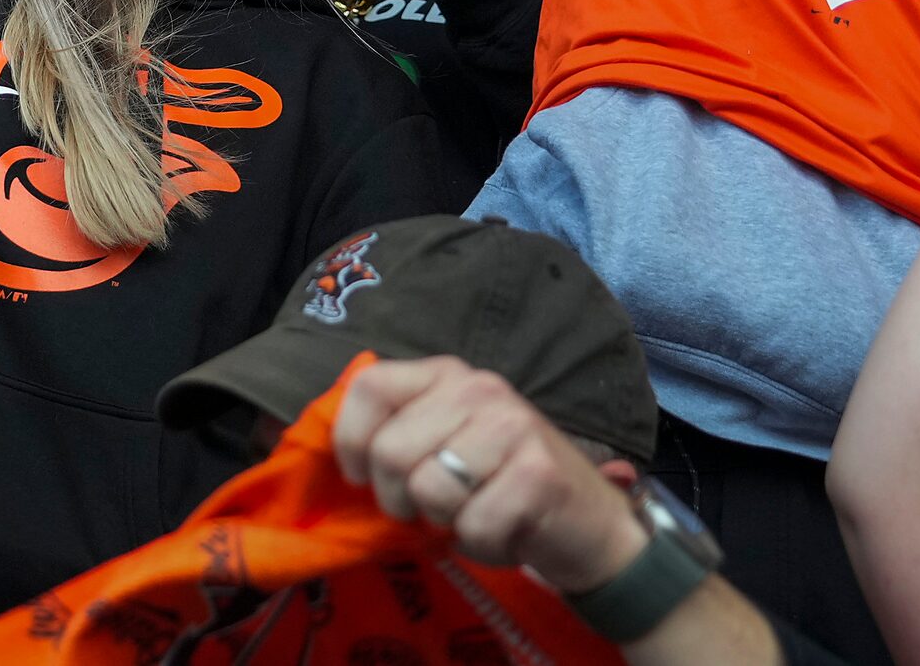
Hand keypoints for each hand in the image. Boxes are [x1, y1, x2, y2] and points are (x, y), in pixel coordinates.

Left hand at [335, 355, 646, 595]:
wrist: (590, 523)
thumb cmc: (503, 486)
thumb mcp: (446, 443)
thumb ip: (397, 434)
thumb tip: (329, 457)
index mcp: (448, 375)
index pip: (369, 387)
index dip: (350, 441)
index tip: (362, 477)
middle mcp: (480, 388)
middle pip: (389, 450)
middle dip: (400, 499)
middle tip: (436, 507)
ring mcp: (512, 427)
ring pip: (427, 491)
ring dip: (445, 523)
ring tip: (477, 511)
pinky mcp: (536, 474)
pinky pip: (470, 526)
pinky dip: (482, 544)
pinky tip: (507, 528)